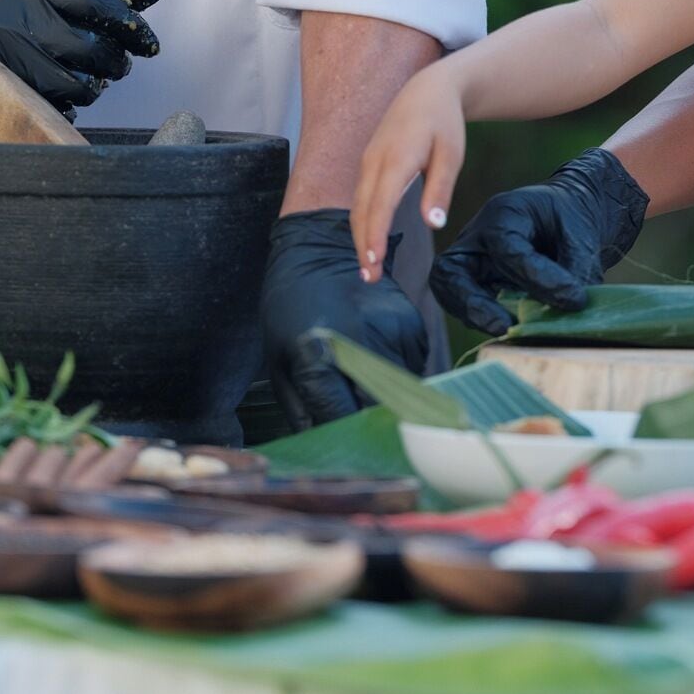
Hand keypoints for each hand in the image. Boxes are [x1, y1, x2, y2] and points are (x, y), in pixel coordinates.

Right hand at [0, 0, 160, 117]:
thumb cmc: (23, 17)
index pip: (94, 1)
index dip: (128, 22)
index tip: (149, 43)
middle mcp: (16, 21)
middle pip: (87, 47)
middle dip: (115, 61)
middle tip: (121, 66)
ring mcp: (5, 58)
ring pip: (73, 83)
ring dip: (95, 86)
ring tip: (97, 80)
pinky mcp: (2, 91)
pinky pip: (54, 106)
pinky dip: (72, 103)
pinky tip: (71, 93)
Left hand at [261, 209, 428, 426]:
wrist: (320, 249)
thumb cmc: (291, 308)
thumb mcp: (280, 362)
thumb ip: (305, 409)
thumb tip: (326, 444)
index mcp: (319, 358)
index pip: (344, 419)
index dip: (344, 436)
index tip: (343, 442)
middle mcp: (363, 344)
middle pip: (378, 408)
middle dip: (367, 420)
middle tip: (356, 418)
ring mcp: (394, 332)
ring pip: (401, 390)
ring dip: (384, 395)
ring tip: (362, 378)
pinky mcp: (413, 324)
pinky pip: (413, 367)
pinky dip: (397, 372)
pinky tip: (376, 354)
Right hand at [350, 65, 466, 278]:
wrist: (426, 91)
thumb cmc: (443, 123)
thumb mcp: (451, 154)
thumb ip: (440, 188)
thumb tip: (434, 224)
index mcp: (396, 158)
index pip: (380, 204)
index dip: (374, 235)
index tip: (373, 263)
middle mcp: (374, 162)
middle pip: (362, 210)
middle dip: (363, 246)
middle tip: (370, 279)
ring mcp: (367, 162)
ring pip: (357, 206)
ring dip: (360, 238)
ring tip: (369, 270)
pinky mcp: (368, 165)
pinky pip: (360, 198)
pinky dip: (362, 223)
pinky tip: (369, 243)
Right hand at [431, 149, 650, 336]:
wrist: (568, 218)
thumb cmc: (572, 218)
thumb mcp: (582, 234)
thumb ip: (577, 269)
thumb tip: (574, 310)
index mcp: (503, 213)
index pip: (508, 248)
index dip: (538, 277)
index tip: (574, 299)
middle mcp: (478, 239)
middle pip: (450, 272)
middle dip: (471, 302)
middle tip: (503, 326)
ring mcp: (473, 265)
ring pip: (451, 295)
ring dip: (476, 317)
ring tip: (509, 331)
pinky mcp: (478, 287)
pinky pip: (470, 309)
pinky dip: (487, 322)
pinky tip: (517, 330)